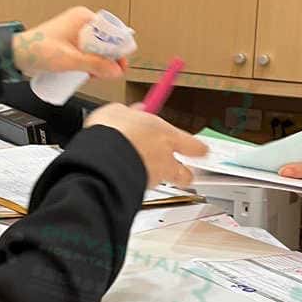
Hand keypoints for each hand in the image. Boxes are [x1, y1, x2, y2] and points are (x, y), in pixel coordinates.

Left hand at [11, 6, 129, 81]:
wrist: (16, 55)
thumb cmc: (37, 49)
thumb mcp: (70, 59)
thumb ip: (94, 65)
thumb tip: (115, 70)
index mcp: (83, 17)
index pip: (111, 31)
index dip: (118, 48)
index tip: (122, 63)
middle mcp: (81, 23)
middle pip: (105, 42)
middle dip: (108, 59)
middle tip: (109, 73)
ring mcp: (75, 34)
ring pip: (97, 50)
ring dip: (98, 64)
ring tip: (93, 75)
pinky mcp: (70, 44)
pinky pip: (87, 54)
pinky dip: (89, 64)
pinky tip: (86, 74)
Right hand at [83, 102, 207, 187]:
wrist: (102, 159)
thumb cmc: (114, 133)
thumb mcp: (120, 111)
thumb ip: (131, 113)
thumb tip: (134, 110)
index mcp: (166, 136)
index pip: (194, 146)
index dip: (198, 149)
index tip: (199, 148)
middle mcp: (164, 160)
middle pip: (187, 174)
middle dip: (185, 173)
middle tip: (181, 170)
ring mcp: (152, 178)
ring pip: (164, 182)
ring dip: (157, 178)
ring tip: (143, 171)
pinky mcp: (137, 191)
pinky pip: (142, 188)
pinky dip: (136, 183)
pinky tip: (125, 176)